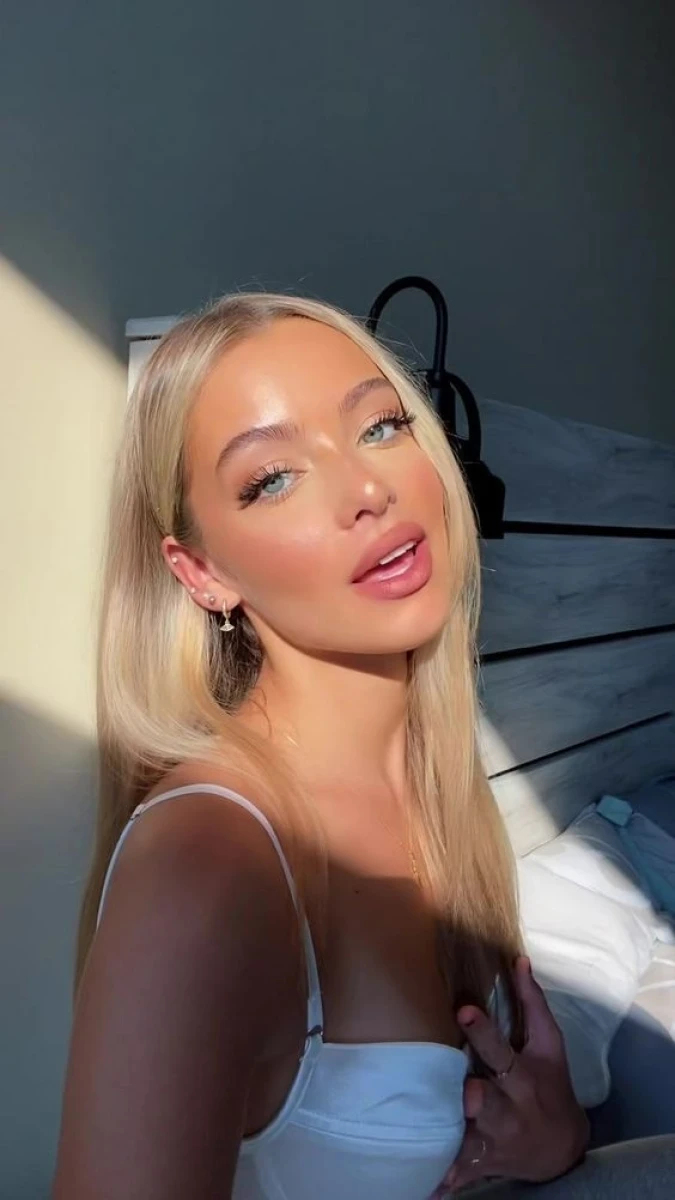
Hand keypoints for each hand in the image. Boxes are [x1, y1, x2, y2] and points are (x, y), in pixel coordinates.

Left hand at [434, 956, 589, 1195]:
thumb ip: (532, 1003)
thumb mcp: (550, 1045)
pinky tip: (426, 1186)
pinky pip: (461, 1173)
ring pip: (471, 1141)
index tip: (463, 1011)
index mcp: (524, 1078)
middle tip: (463, 1090)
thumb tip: (518, 960)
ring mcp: (495, 1140)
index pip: (503, 1051)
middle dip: (475, 1099)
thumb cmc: (551, 1084)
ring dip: (454, 1140)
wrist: (562, 1147)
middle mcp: (510, 1110)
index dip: (484, 1032)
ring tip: (429, 1141)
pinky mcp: (482, 1162)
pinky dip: (446, 1179)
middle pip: (488, 1103)